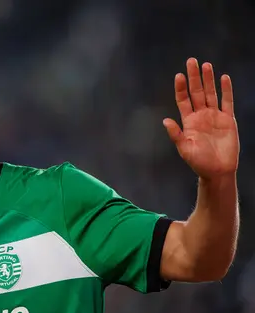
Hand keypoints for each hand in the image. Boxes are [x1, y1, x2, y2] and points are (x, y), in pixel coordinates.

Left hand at [163, 58, 238, 179]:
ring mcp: (215, 116)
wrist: (218, 171)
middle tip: (191, 61)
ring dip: (209, 80)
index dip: (181, 88)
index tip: (179, 75)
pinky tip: (224, 78)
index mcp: (189, 121)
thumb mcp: (184, 149)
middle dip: (194, 77)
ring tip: (206, 65)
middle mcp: (201, 116)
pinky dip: (226, 90)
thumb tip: (165, 121)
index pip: (183, 100)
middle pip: (197, 92)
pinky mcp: (228, 120)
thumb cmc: (198, 162)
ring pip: (211, 94)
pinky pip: (227, 102)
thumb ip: (176, 134)